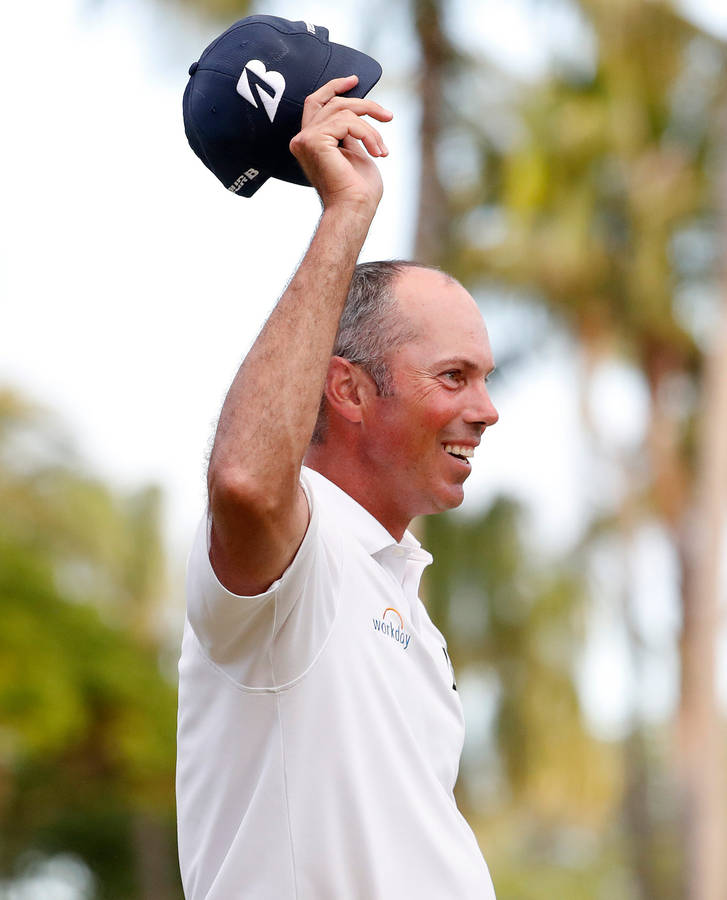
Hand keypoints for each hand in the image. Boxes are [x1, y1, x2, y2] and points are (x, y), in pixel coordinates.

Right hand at [289, 75, 392, 216]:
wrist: (355, 210)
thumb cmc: (358, 191)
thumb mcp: (356, 153)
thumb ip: (350, 132)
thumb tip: (357, 112)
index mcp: (309, 142)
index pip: (316, 103)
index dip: (334, 88)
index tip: (355, 80)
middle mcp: (302, 139)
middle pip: (332, 102)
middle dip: (363, 104)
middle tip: (387, 116)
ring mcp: (305, 139)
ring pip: (344, 111)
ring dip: (371, 128)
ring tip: (382, 150)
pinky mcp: (314, 140)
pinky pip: (347, 121)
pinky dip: (368, 134)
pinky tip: (377, 152)